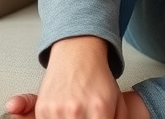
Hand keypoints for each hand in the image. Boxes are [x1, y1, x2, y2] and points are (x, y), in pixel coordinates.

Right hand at [6, 36, 128, 118]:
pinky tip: (64, 113)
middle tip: (87, 115)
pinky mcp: (42, 109)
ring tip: (76, 113)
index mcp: (99, 109)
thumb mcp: (117, 98)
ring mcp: (57, 110)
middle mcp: (77, 111)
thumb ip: (119, 117)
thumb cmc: (97, 77)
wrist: (78, 55)